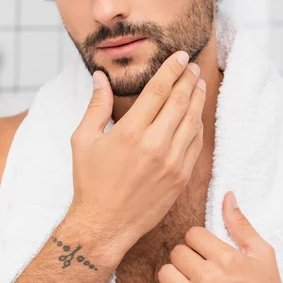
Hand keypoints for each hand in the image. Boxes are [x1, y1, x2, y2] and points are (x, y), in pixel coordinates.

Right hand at [69, 51, 205, 256]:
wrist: (104, 226)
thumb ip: (96, 105)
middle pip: (180, 101)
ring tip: (199, 83)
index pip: (158, 90)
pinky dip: (198, 125)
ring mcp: (172, 162)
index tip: (181, 56)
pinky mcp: (181, 178)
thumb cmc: (90, 183)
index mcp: (130, 132)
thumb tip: (101, 77)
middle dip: (188, 79)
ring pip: (192, 121)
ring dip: (197, 98)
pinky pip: (196, 144)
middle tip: (193, 65)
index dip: (172, 69)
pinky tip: (196, 114)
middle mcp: (155, 145)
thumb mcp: (83, 140)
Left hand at [155, 191, 282, 282]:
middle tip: (198, 266)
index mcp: (228, 259)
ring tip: (189, 281)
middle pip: (177, 252)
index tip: (206, 250)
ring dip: (175, 275)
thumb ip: (241, 224)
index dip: (198, 240)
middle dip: (187, 256)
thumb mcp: (262, 255)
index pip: (192, 234)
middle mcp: (210, 279)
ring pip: (165, 273)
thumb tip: (228, 196)